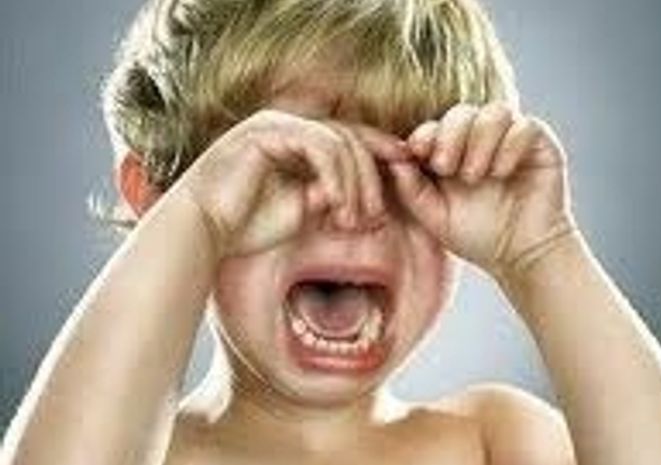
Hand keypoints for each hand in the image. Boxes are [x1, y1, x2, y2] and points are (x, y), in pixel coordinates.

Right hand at [178, 109, 405, 256]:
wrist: (202, 233)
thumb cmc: (246, 227)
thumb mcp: (301, 213)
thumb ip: (330, 199)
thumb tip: (356, 198)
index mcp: (297, 142)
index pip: (349, 141)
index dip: (380, 154)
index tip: (405, 175)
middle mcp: (289, 126)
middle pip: (351, 139)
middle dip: (372, 179)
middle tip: (375, 218)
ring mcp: (277, 124)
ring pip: (340, 142)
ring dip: (354, 183)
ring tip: (354, 220)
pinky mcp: (267, 131)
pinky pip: (319, 146)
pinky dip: (335, 176)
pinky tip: (334, 204)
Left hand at [387, 101, 575, 277]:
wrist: (522, 256)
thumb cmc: (478, 237)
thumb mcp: (435, 217)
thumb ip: (412, 190)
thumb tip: (394, 159)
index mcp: (453, 153)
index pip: (435, 127)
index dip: (424, 134)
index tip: (417, 151)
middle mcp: (482, 141)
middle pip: (461, 112)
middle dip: (449, 136)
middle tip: (444, 167)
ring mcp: (511, 140)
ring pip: (494, 112)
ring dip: (479, 140)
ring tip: (474, 175)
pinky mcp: (540, 145)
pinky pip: (526, 125)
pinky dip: (509, 145)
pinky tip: (501, 173)